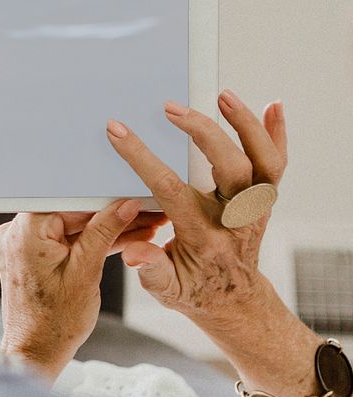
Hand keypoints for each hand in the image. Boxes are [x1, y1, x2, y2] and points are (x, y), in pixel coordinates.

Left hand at [0, 201, 164, 379]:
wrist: (35, 353)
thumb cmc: (55, 324)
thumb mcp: (87, 272)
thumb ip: (104, 232)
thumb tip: (124, 206)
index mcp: (27, 231)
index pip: (73, 202)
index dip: (108, 200)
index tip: (135, 199)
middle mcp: (17, 232)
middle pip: (73, 213)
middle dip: (112, 216)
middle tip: (147, 215)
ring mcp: (22, 244)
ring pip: (72, 228)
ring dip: (105, 231)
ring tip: (143, 230)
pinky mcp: (29, 256)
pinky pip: (63, 241)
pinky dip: (88, 244)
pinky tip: (121, 242)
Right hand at [105, 90, 286, 330]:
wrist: (234, 301)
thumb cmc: (193, 290)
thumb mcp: (165, 289)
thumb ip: (150, 269)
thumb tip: (134, 252)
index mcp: (204, 238)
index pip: (171, 190)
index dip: (142, 158)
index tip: (119, 131)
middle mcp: (236, 220)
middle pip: (231, 168)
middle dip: (203, 133)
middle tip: (172, 109)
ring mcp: (255, 208)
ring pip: (263, 161)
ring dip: (246, 125)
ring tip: (223, 95)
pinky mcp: (264, 199)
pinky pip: (277, 163)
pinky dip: (277, 133)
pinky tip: (272, 105)